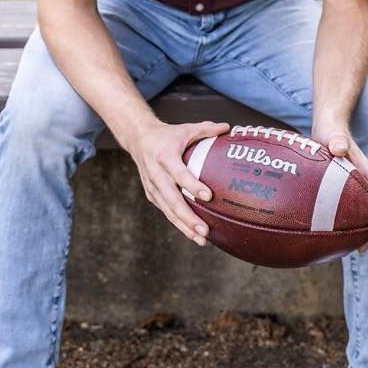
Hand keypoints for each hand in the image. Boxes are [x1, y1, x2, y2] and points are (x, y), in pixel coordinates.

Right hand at [129, 120, 230, 245]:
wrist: (139, 140)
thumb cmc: (168, 135)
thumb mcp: (186, 129)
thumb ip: (206, 129)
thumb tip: (228, 128)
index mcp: (164, 156)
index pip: (179, 173)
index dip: (192, 185)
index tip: (208, 196)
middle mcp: (156, 174)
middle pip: (172, 200)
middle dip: (188, 217)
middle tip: (205, 230)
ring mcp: (152, 187)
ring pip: (168, 211)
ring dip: (184, 226)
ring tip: (202, 239)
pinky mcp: (152, 195)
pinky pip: (167, 212)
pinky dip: (180, 224)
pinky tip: (194, 234)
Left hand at [314, 124, 367, 252]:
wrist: (326, 128)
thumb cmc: (330, 131)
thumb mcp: (332, 134)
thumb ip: (337, 140)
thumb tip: (339, 148)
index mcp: (363, 169)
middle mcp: (359, 180)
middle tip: (363, 248)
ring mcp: (350, 186)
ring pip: (359, 211)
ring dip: (358, 230)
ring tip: (351, 249)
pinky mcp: (338, 190)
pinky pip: (344, 209)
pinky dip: (343, 222)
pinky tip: (332, 236)